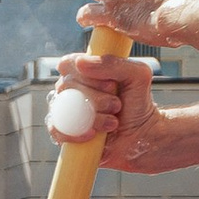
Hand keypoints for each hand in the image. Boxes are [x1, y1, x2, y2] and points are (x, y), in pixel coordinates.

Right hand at [47, 54, 168, 173]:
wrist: (142, 135)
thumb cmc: (138, 102)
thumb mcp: (137, 75)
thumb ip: (113, 63)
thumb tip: (81, 63)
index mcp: (84, 71)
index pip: (68, 64)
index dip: (86, 74)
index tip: (110, 84)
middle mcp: (72, 89)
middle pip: (66, 86)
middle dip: (96, 98)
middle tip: (116, 105)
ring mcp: (66, 111)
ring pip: (62, 108)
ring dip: (91, 117)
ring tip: (113, 123)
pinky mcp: (65, 133)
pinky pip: (56, 130)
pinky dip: (76, 133)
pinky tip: (93, 134)